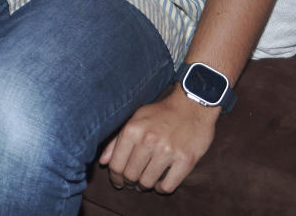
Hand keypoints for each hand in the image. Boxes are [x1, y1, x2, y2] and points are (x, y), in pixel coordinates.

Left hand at [98, 88, 218, 193]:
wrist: (193, 106)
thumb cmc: (161, 113)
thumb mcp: (135, 119)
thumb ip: (116, 140)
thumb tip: (103, 162)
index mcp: (132, 130)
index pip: (116, 164)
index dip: (115, 177)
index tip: (118, 180)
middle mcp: (148, 141)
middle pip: (130, 175)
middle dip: (129, 182)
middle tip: (132, 183)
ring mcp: (168, 151)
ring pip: (147, 183)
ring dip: (144, 186)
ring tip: (145, 183)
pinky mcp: (185, 160)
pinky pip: (168, 186)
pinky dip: (161, 189)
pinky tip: (160, 184)